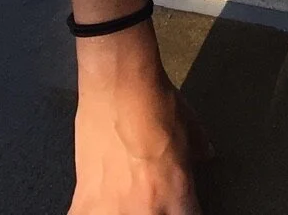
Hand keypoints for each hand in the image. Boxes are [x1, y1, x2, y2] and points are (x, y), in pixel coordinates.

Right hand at [70, 41, 200, 214]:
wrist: (118, 84)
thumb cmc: (156, 102)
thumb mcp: (189, 127)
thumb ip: (198, 149)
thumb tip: (204, 154)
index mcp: (176, 196)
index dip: (186, 212)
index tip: (180, 206)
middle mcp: (146, 211)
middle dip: (157, 210)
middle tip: (151, 199)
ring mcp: (111, 211)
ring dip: (124, 212)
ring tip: (125, 202)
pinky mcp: (83, 204)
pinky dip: (95, 210)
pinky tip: (100, 203)